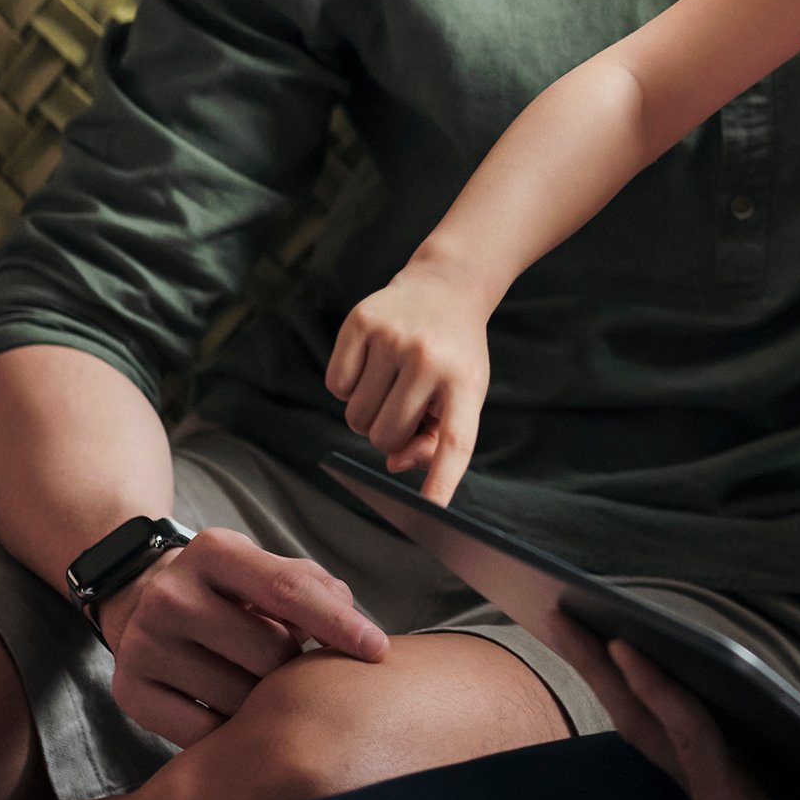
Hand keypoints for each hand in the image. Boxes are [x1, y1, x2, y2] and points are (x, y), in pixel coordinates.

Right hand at [95, 527, 388, 746]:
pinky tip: (229, 711)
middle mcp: (171, 594)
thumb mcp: (266, 571)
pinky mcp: (128, 691)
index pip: (288, 589)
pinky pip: (201, 732)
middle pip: (268, 650)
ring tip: (253, 683)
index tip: (378, 650)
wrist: (143, 603)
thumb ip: (314, 587)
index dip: (337, 624)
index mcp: (214, 552)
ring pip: (238, 696)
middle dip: (292, 665)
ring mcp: (143, 643)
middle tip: (283, 662)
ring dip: (263, 701)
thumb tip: (348, 614)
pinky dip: (229, 730)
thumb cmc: (229, 593)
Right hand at [325, 258, 495, 501]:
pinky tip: (371, 365)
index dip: (440, 479)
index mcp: (464, 382)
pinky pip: (335, 388)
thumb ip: (434, 439)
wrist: (446, 285)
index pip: (454, 441)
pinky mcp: (361, 322)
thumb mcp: (462, 393)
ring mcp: (393, 338)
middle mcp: (429, 359)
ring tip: (391, 384)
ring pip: (355, 417)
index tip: (431, 513)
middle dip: (388, 433)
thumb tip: (393, 462)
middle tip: (405, 406)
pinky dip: (347, 387)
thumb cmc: (453, 355)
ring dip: (366, 412)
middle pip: (383, 437)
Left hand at [556, 624, 799, 799]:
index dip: (657, 688)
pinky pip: (671, 733)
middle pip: (641, 725)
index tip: (621, 642)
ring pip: (648, 728)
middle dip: (599, 672)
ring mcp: (712, 791)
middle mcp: (709, 796)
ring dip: (610, 681)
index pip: (686, 734)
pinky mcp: (726, 787)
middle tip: (558, 615)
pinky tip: (632, 671)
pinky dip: (644, 696)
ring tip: (576, 630)